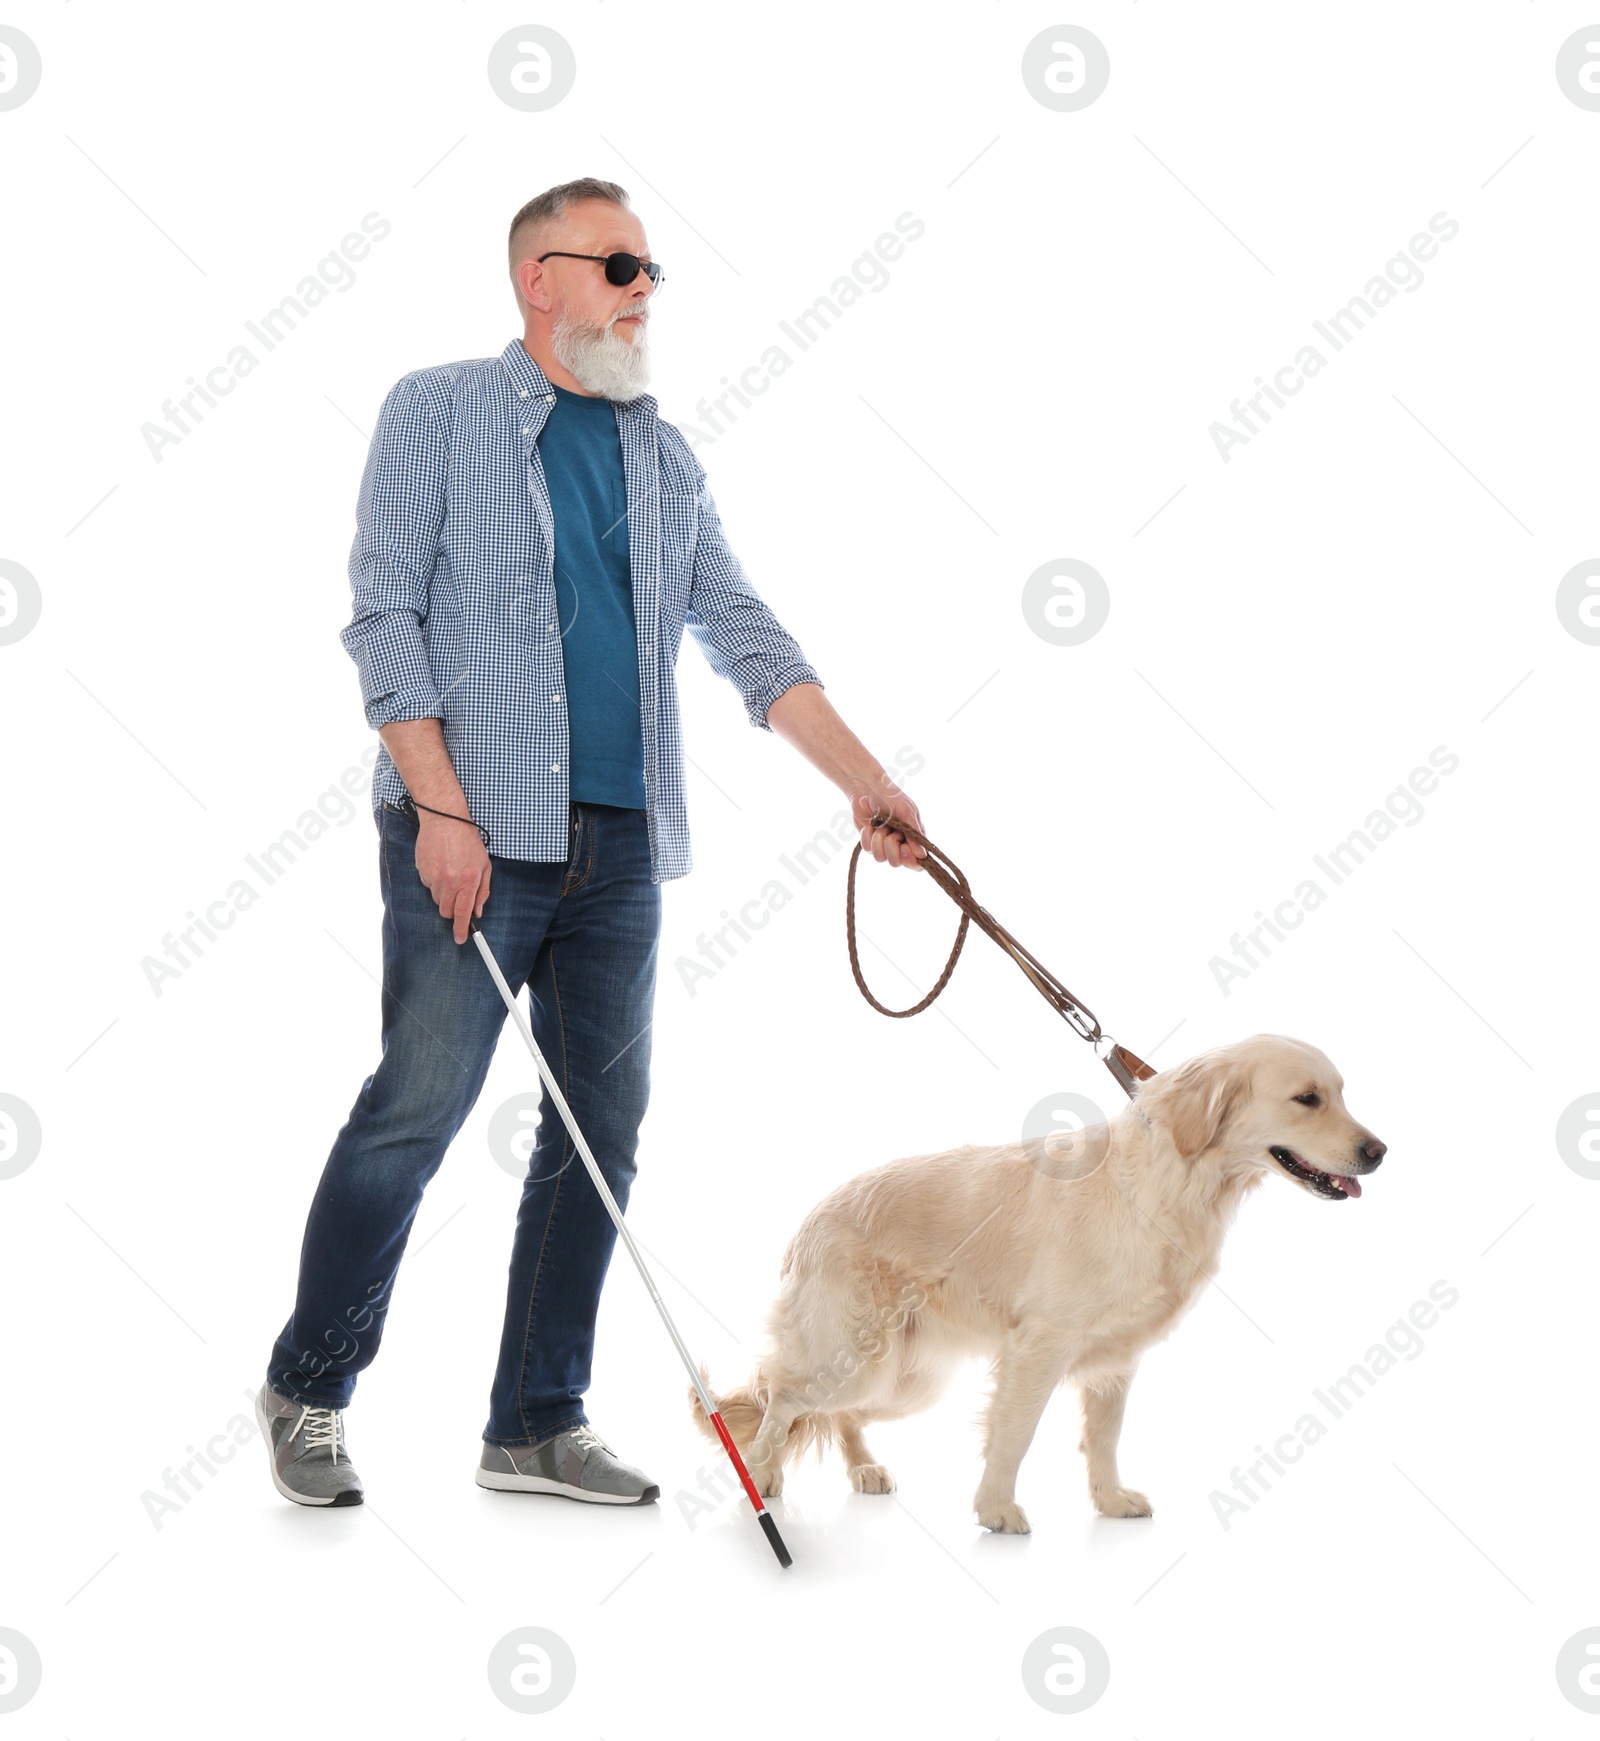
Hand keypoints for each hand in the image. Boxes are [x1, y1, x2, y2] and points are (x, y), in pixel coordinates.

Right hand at [415, 814, 491, 942]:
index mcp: (468, 880)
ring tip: (450, 873)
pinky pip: (428, 886)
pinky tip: (441, 866)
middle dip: (452, 910)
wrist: (445, 819)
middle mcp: (450, 881)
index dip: (461, 929)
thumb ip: (482, 891)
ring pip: (437, 900)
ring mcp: (434, 876)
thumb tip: (478, 911)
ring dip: (444, 894)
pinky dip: (434, 881)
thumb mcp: (484, 864)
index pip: (463, 913)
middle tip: (458, 894)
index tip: (460, 939)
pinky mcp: (422, 871)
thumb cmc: (467, 840)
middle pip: (446, 911)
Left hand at [850, 781, 926, 870]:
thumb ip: (915, 834)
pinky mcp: (869, 842)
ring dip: (879, 840)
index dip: (910, 861)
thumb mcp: (907, 812)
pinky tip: (870, 825)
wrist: (868, 788)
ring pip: (880, 858)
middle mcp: (899, 845)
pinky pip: (868, 849)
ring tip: (881, 825)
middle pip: (896, 862)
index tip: (905, 848)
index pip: (916, 862)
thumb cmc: (892, 797)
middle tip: (891, 834)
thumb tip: (922, 855)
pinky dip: (868, 835)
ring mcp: (883, 845)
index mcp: (913, 839)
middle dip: (892, 848)